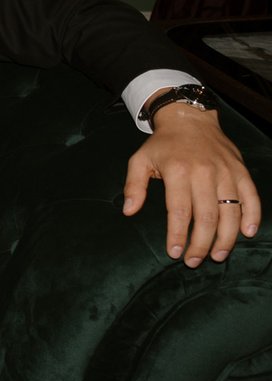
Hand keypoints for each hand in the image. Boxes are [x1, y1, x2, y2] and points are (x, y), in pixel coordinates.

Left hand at [123, 104, 260, 266]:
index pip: (180, 211)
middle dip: (201, 243)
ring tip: (218, 255)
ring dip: (226, 237)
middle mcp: (205, 172)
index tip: (175, 254)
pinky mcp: (241, 171)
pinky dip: (252, 216)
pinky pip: (251, 197)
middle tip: (194, 261)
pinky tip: (246, 234)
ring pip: (231, 211)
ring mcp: (226, 172)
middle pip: (207, 216)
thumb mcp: (139, 160)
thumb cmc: (162, 144)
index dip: (178, 235)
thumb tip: (128, 211)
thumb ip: (133, 186)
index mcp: (178, 171)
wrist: (190, 119)